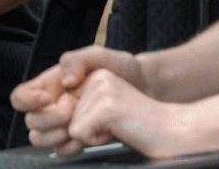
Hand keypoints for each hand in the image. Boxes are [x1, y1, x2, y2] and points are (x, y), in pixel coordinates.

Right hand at [10, 46, 144, 148]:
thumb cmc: (119, 68)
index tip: (47, 97)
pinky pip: (61, 151)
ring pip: (40, 140)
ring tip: (81, 124)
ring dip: (57, 135)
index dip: (27, 100)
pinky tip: (89, 136)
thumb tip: (65, 81)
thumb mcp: (98, 55)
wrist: (144, 90)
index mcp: (49, 85)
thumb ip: (77, 60)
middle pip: (30, 121)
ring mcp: (63, 125)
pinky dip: (71, 147)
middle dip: (49, 118)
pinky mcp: (77, 139)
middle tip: (72, 109)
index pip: (20, 97)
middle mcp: (52, 106)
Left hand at [64, 68, 200, 157]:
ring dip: (94, 136)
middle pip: (66, 120)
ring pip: (71, 129)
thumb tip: (45, 139)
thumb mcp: (102, 118)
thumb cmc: (140, 129)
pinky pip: (80, 135)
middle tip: (118, 124)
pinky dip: (98, 140)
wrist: (173, 132)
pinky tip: (121, 128)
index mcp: (94, 77)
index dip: (84, 126)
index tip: (111, 121)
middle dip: (88, 132)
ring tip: (121, 125)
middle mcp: (95, 78)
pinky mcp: (104, 105)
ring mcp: (100, 89)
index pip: (65, 110)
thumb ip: (77, 120)